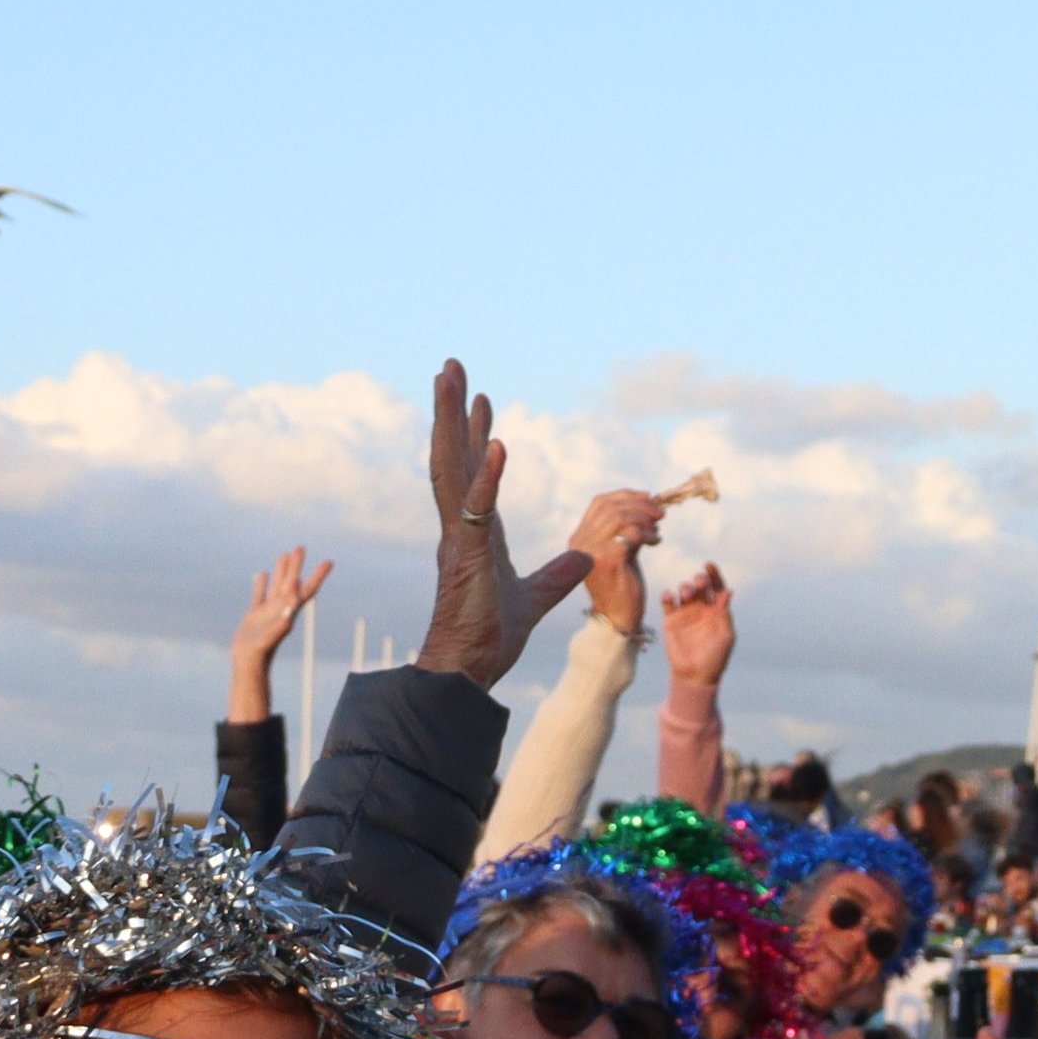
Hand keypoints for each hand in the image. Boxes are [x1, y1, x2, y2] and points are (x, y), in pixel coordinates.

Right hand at [227, 547, 332, 723]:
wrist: (248, 665)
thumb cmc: (261, 653)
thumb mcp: (273, 636)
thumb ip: (281, 622)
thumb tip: (291, 607)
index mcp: (289, 611)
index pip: (307, 590)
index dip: (318, 576)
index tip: (329, 562)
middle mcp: (281, 609)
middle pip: (292, 582)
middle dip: (297, 566)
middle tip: (301, 547)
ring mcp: (267, 612)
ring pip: (276, 585)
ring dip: (281, 570)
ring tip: (285, 553)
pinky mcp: (254, 615)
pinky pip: (259, 595)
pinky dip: (260, 583)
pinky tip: (260, 573)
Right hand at [414, 362, 600, 685]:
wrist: (471, 671)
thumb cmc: (490, 638)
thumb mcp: (538, 597)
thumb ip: (559, 574)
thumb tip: (586, 556)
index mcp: (474, 533)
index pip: (473, 471)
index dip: (476, 434)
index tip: (480, 399)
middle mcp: (460, 528)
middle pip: (453, 457)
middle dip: (452, 411)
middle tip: (450, 367)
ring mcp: (461, 541)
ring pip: (451, 469)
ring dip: (452, 423)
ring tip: (452, 380)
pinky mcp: (469, 559)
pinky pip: (479, 511)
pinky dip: (489, 478)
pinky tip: (498, 445)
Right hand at [568, 488, 667, 638]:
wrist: (618, 619)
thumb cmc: (622, 584)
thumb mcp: (620, 550)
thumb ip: (625, 528)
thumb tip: (647, 501)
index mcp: (579, 538)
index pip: (600, 503)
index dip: (626, 496)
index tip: (648, 497)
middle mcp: (580, 542)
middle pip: (611, 507)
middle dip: (640, 505)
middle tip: (660, 513)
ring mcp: (591, 551)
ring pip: (621, 517)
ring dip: (645, 518)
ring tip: (658, 529)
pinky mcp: (608, 560)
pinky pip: (631, 533)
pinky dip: (648, 533)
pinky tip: (656, 541)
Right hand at [662, 562, 737, 687]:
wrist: (695, 674)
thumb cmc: (716, 657)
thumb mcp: (725, 636)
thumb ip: (725, 614)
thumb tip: (728, 591)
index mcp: (717, 610)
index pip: (717, 587)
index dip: (714, 575)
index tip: (709, 566)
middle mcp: (701, 608)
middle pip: (700, 586)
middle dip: (700, 579)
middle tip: (699, 582)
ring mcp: (686, 612)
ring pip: (684, 591)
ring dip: (685, 588)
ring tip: (687, 595)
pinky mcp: (671, 620)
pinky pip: (668, 603)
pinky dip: (667, 596)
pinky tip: (670, 596)